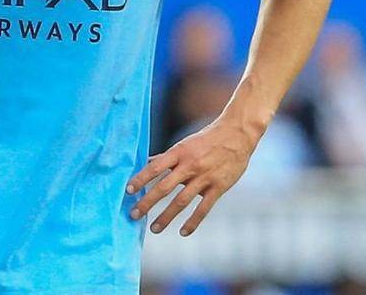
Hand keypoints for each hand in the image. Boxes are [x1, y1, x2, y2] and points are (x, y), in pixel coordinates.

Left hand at [125, 119, 257, 235]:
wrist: (237, 134)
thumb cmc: (208, 139)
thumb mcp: (185, 144)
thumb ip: (167, 157)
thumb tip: (147, 162)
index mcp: (179, 152)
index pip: (155, 167)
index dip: (140, 179)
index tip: (128, 190)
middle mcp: (190, 165)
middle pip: (164, 187)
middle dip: (147, 202)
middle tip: (134, 215)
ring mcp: (205, 177)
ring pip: (181, 201)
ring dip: (166, 216)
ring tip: (154, 228)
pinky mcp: (219, 187)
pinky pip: (203, 208)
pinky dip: (193, 221)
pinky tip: (183, 231)